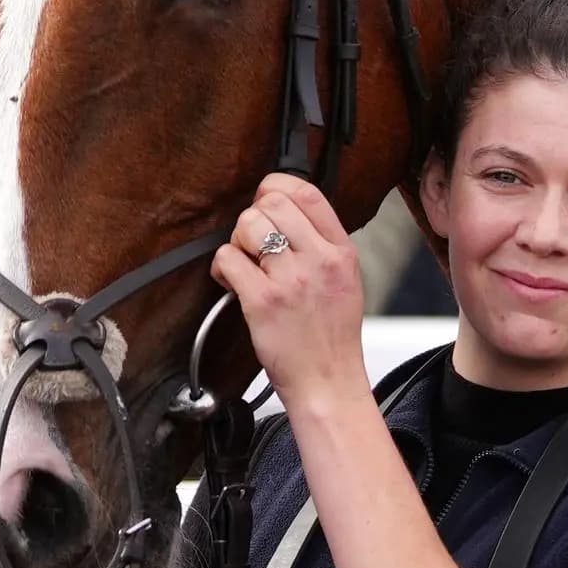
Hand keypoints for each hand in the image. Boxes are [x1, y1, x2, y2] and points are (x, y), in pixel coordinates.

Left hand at [210, 173, 369, 416]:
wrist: (327, 380)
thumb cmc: (331, 336)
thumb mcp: (346, 280)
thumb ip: (321, 245)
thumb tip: (284, 213)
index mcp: (341, 252)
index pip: (307, 193)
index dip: (277, 187)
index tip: (266, 200)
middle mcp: (319, 260)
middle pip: (272, 203)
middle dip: (253, 218)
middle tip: (253, 243)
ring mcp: (291, 280)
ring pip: (247, 225)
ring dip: (237, 241)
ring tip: (245, 264)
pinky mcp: (263, 300)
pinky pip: (228, 258)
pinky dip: (222, 268)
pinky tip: (233, 283)